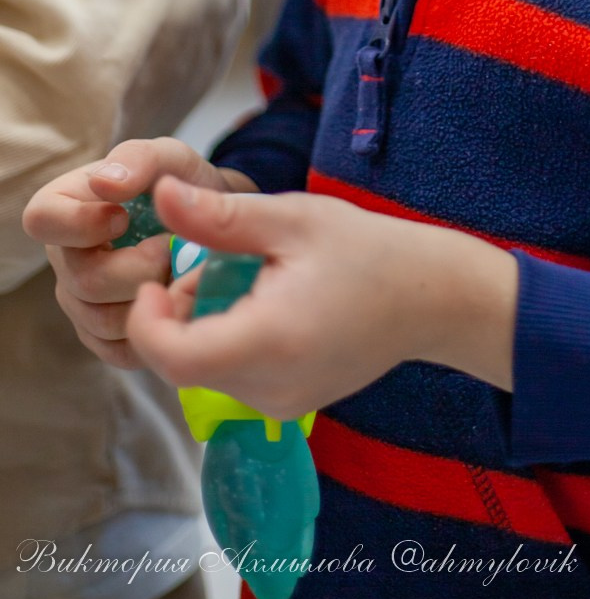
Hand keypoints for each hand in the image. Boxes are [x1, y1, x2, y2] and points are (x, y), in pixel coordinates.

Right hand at [21, 137, 255, 369]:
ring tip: (181, 272)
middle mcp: (66, 259)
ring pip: (103, 321)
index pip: (41, 219)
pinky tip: (178, 300)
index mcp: (65, 207)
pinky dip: (156, 329)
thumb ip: (138, 160)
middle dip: (138, 268)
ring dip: (152, 299)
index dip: (81, 223)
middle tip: (173, 249)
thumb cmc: (181, 184)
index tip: (124, 217)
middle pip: (83, 281)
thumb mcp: (169, 157)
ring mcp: (83, 303)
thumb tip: (104, 183)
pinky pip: (120, 350)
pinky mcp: (108, 338)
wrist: (214, 223)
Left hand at [126, 176, 518, 418]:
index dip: (147, 318)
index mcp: (268, 342)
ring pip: (207, 373)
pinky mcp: (291, 404)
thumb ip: (220, 215)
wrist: (432, 297)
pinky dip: (230, 341)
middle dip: (178, 314)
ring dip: (205, 326)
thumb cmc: (369, 251)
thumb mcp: (293, 219)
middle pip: (184, 364)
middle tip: (212, 262)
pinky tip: (265, 302)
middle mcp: (270, 389)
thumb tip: (160, 194)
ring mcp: (281, 404)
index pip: (172, 357)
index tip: (158, 277)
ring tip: (247, 276)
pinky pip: (235, 379)